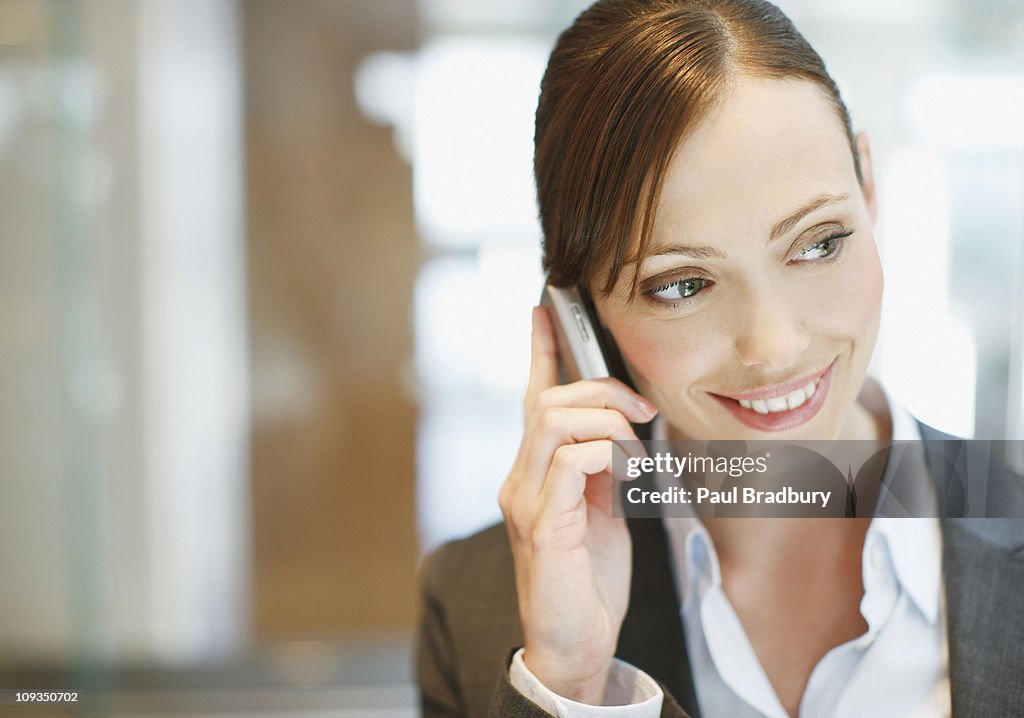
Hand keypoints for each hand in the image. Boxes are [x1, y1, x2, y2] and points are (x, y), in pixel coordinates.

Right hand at [498, 305, 656, 704]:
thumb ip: (604, 469)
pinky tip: (628, 475)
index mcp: (537, 471)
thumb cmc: (588, 579)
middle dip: (599, 388)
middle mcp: (521, 478)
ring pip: (554, 421)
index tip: (545, 309)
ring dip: (606, 420)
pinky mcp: (542, 526)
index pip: (534, 399)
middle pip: (547, 401)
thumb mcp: (602, 511)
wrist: (574, 642)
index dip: (540, 351)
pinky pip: (570, 462)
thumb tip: (625, 430)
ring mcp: (526, 501)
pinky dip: (607, 454)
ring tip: (637, 446)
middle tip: (642, 409)